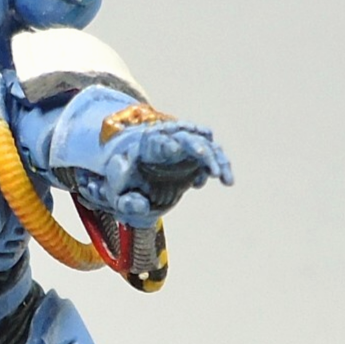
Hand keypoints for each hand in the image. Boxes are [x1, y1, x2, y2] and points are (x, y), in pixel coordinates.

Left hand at [101, 122, 232, 227]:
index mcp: (145, 147)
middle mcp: (168, 142)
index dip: (167, 143)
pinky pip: (213, 156)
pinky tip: (223, 181)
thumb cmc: (124, 187)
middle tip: (211, 168)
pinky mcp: (195, 157)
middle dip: (200, 149)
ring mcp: (184, 148)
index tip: (175, 148)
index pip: (157, 140)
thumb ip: (126, 203)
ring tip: (226, 180)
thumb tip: (141, 205)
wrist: (134, 182)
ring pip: (207, 146)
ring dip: (219, 161)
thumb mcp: (118, 198)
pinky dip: (221, 167)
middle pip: (187, 138)